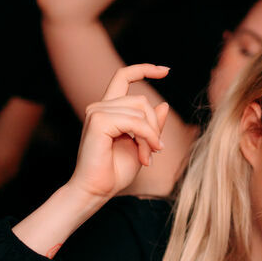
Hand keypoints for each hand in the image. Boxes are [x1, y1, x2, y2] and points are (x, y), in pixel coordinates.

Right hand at [67, 64, 171, 200]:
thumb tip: (164, 104)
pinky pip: (136, 122)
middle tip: (155, 151)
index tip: (166, 70)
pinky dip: (147, 138)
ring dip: (151, 136)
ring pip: (141, 111)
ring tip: (147, 157)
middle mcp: (100, 107)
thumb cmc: (115, 172)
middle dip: (155, 126)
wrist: (96, 191)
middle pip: (142, 100)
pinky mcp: (99, 121)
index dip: (144, 69)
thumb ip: (151, 126)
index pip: (123, 77)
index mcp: (107, 109)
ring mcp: (97, 112)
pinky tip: (146, 155)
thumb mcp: (142, 145)